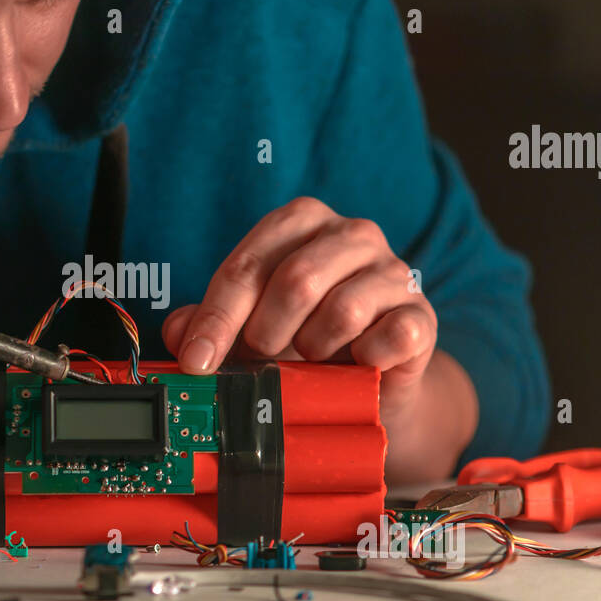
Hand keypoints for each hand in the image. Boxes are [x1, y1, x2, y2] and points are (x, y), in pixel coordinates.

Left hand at [161, 197, 436, 425]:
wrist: (368, 378)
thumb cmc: (300, 337)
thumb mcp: (247, 325)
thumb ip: (209, 322)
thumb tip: (178, 335)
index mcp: (302, 221)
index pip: (249, 264)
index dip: (217, 318)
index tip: (196, 363)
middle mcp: (352, 234)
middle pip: (295, 281)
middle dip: (266, 335)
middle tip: (261, 358)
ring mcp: (393, 271)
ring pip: (342, 311)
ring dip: (314, 349)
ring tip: (312, 358)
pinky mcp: (421, 315)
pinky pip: (389, 338)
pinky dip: (362, 360)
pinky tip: (355, 365)